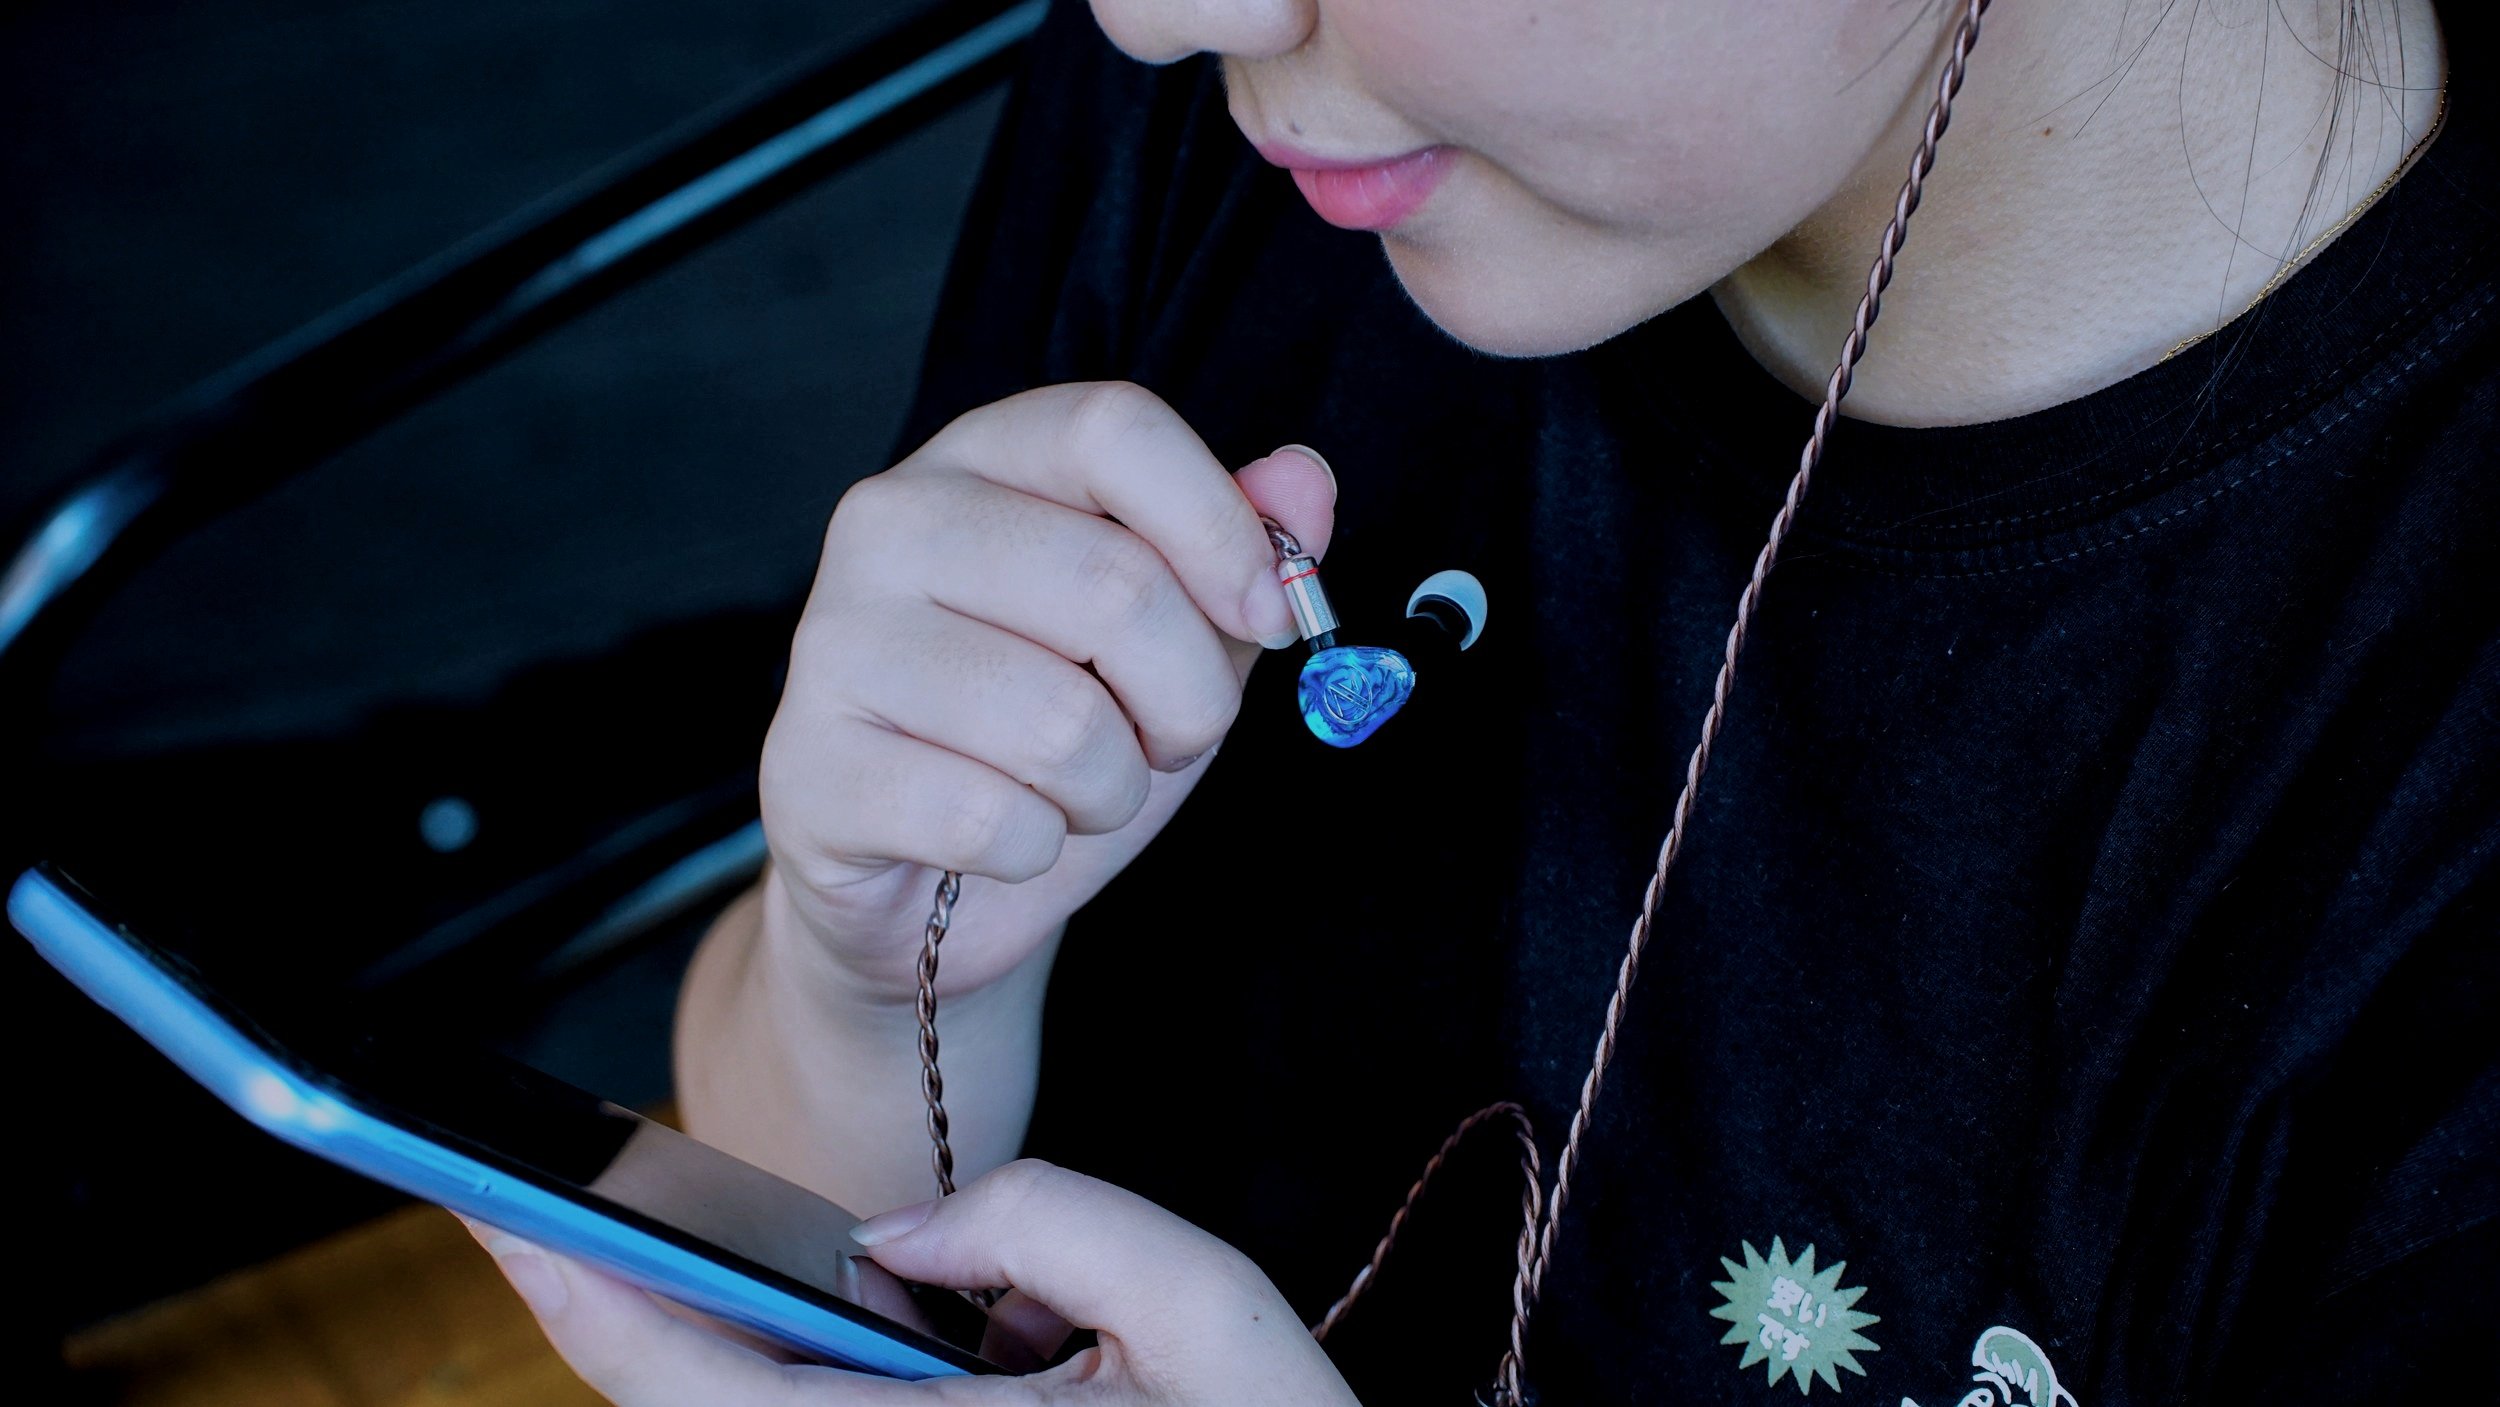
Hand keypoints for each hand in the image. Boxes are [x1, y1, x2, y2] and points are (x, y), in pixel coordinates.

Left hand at [466, 1159, 1362, 1405]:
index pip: (700, 1391)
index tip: (505, 1209)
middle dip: (600, 1298)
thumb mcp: (1206, 1320)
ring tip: (612, 1225)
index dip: (587, 1299)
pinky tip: (759, 1295)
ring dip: (678, 1329)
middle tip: (515, 1190)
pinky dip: (762, 1354)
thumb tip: (908, 1231)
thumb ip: (1057, 1222)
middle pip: (684, 1405)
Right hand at [762, 381, 1335, 1005]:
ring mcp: (836, 640)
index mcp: (982, 459)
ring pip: (1061, 722)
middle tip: (1161, 740)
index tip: (1269, 614)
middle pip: (1113, 585)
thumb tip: (1304, 481)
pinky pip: (994, 820)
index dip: (1220, 524)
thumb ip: (1238, 557)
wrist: (927, 888)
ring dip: (1111, 790)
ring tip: (1073, 790)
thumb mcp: (1170, 641)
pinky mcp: (813, 766)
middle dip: (1185, 702)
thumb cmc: (1053, 741)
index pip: (1114, 427)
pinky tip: (1002, 838)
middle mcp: (891, 522)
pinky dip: (1038, 850)